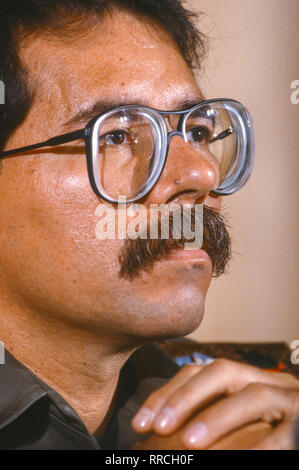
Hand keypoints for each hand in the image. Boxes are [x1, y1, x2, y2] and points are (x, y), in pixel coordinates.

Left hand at [131, 359, 298, 449]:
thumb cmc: (266, 430)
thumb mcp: (233, 421)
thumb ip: (202, 421)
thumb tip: (153, 433)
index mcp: (243, 379)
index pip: (198, 373)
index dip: (166, 394)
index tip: (138, 424)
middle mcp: (265, 380)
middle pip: (222, 372)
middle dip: (186, 397)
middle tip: (158, 427)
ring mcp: (290, 398)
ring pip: (254, 396)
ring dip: (219, 417)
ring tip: (190, 442)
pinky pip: (286, 432)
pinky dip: (260, 446)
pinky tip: (239, 458)